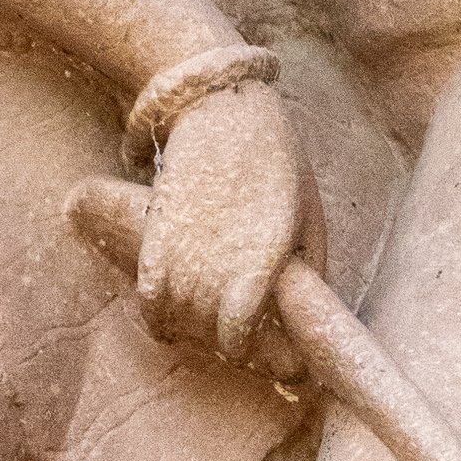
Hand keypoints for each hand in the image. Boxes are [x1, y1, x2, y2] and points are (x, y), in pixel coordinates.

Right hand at [136, 79, 307, 364]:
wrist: (220, 109)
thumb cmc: (277, 159)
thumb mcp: (310, 210)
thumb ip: (311, 264)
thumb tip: (308, 310)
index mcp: (264, 255)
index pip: (241, 328)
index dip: (247, 350)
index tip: (259, 352)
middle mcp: (219, 258)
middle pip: (208, 329)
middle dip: (222, 344)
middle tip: (236, 343)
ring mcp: (183, 247)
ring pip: (177, 316)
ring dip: (191, 332)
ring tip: (206, 332)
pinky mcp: (156, 235)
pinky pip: (148, 295)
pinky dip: (156, 317)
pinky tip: (167, 324)